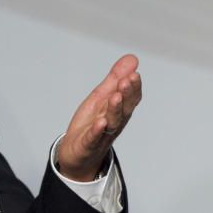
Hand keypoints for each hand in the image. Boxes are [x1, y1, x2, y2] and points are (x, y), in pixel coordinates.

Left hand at [56, 54, 141, 181]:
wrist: (78, 154)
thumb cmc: (92, 124)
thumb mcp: (101, 98)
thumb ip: (115, 79)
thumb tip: (132, 58)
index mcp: (119, 110)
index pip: (130, 98)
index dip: (133, 87)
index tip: (134, 73)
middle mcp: (115, 122)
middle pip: (124, 108)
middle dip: (126, 94)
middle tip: (127, 80)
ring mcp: (102, 135)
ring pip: (111, 122)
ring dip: (114, 109)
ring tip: (115, 96)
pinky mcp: (88, 145)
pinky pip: (94, 138)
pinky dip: (97, 130)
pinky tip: (100, 122)